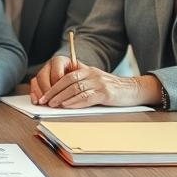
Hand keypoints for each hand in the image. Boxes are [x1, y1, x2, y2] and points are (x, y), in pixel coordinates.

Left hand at [31, 58, 155, 107]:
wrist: (132, 90)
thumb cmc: (111, 88)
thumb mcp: (95, 80)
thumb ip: (81, 82)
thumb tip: (61, 93)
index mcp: (88, 70)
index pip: (66, 76)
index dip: (53, 86)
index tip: (44, 95)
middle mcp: (92, 74)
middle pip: (68, 82)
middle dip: (54, 92)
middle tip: (45, 101)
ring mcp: (99, 83)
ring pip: (76, 89)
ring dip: (62, 97)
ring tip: (53, 104)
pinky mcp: (106, 93)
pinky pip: (87, 97)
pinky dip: (75, 102)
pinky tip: (67, 106)